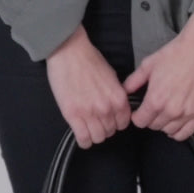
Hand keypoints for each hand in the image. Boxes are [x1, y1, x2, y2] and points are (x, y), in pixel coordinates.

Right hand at [45, 25, 132, 147]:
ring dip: (93, 135)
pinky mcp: (73, 116)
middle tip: (95, 121)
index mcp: (118, 98)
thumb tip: (116, 108)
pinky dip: (83, 141)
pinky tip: (81, 135)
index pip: (123, 123)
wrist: (69, 52)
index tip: (109, 120)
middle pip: (110, 132)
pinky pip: (83, 139)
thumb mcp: (112, 77)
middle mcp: (107, 108)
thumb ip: (116, 95)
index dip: (116, 123)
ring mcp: (90, 113)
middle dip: (104, 128)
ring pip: (98, 138)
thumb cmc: (89, 60)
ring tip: (87, 127)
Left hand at [122, 13, 193, 140]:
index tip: (140, 111)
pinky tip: (176, 123)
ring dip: (165, 124)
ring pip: (169, 131)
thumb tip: (125, 92)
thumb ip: (134, 81)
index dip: (138, 116)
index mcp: (155, 100)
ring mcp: (187, 113)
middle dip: (151, 118)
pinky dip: (178, 132)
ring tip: (166, 113)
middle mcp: (171, 110)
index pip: (140, 122)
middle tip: (155, 108)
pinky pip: (185, 133)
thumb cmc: (176, 53)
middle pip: (154, 126)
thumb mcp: (149, 65)